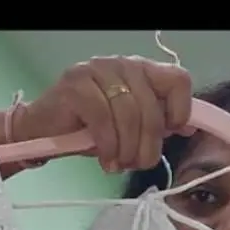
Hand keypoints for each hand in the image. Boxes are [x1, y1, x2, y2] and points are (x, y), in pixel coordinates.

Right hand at [11, 56, 193, 174]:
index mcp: (141, 70)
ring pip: (129, 114)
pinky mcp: (75, 85)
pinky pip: (103, 119)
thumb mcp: (130, 128)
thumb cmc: (88, 131)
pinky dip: (108, 146)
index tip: (169, 135)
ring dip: (127, 149)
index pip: (178, 80)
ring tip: (118, 165)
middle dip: (148, 145)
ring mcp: (97, 71)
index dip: (180, 111)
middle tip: (136, 164)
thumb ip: (157, 122)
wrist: (41, 131)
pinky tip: (105, 160)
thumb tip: (189, 128)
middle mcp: (122, 64)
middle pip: (152, 107)